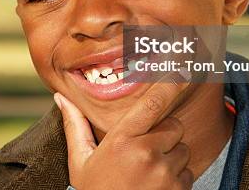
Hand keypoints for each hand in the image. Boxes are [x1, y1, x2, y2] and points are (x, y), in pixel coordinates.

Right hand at [55, 73, 192, 189]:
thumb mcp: (80, 161)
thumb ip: (75, 126)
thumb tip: (60, 97)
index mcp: (121, 140)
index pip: (153, 104)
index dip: (170, 84)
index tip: (183, 69)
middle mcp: (146, 153)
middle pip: (173, 126)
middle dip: (165, 134)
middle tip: (144, 151)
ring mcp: (165, 173)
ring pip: (183, 150)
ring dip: (171, 158)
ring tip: (147, 173)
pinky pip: (188, 174)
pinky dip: (177, 179)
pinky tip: (155, 187)